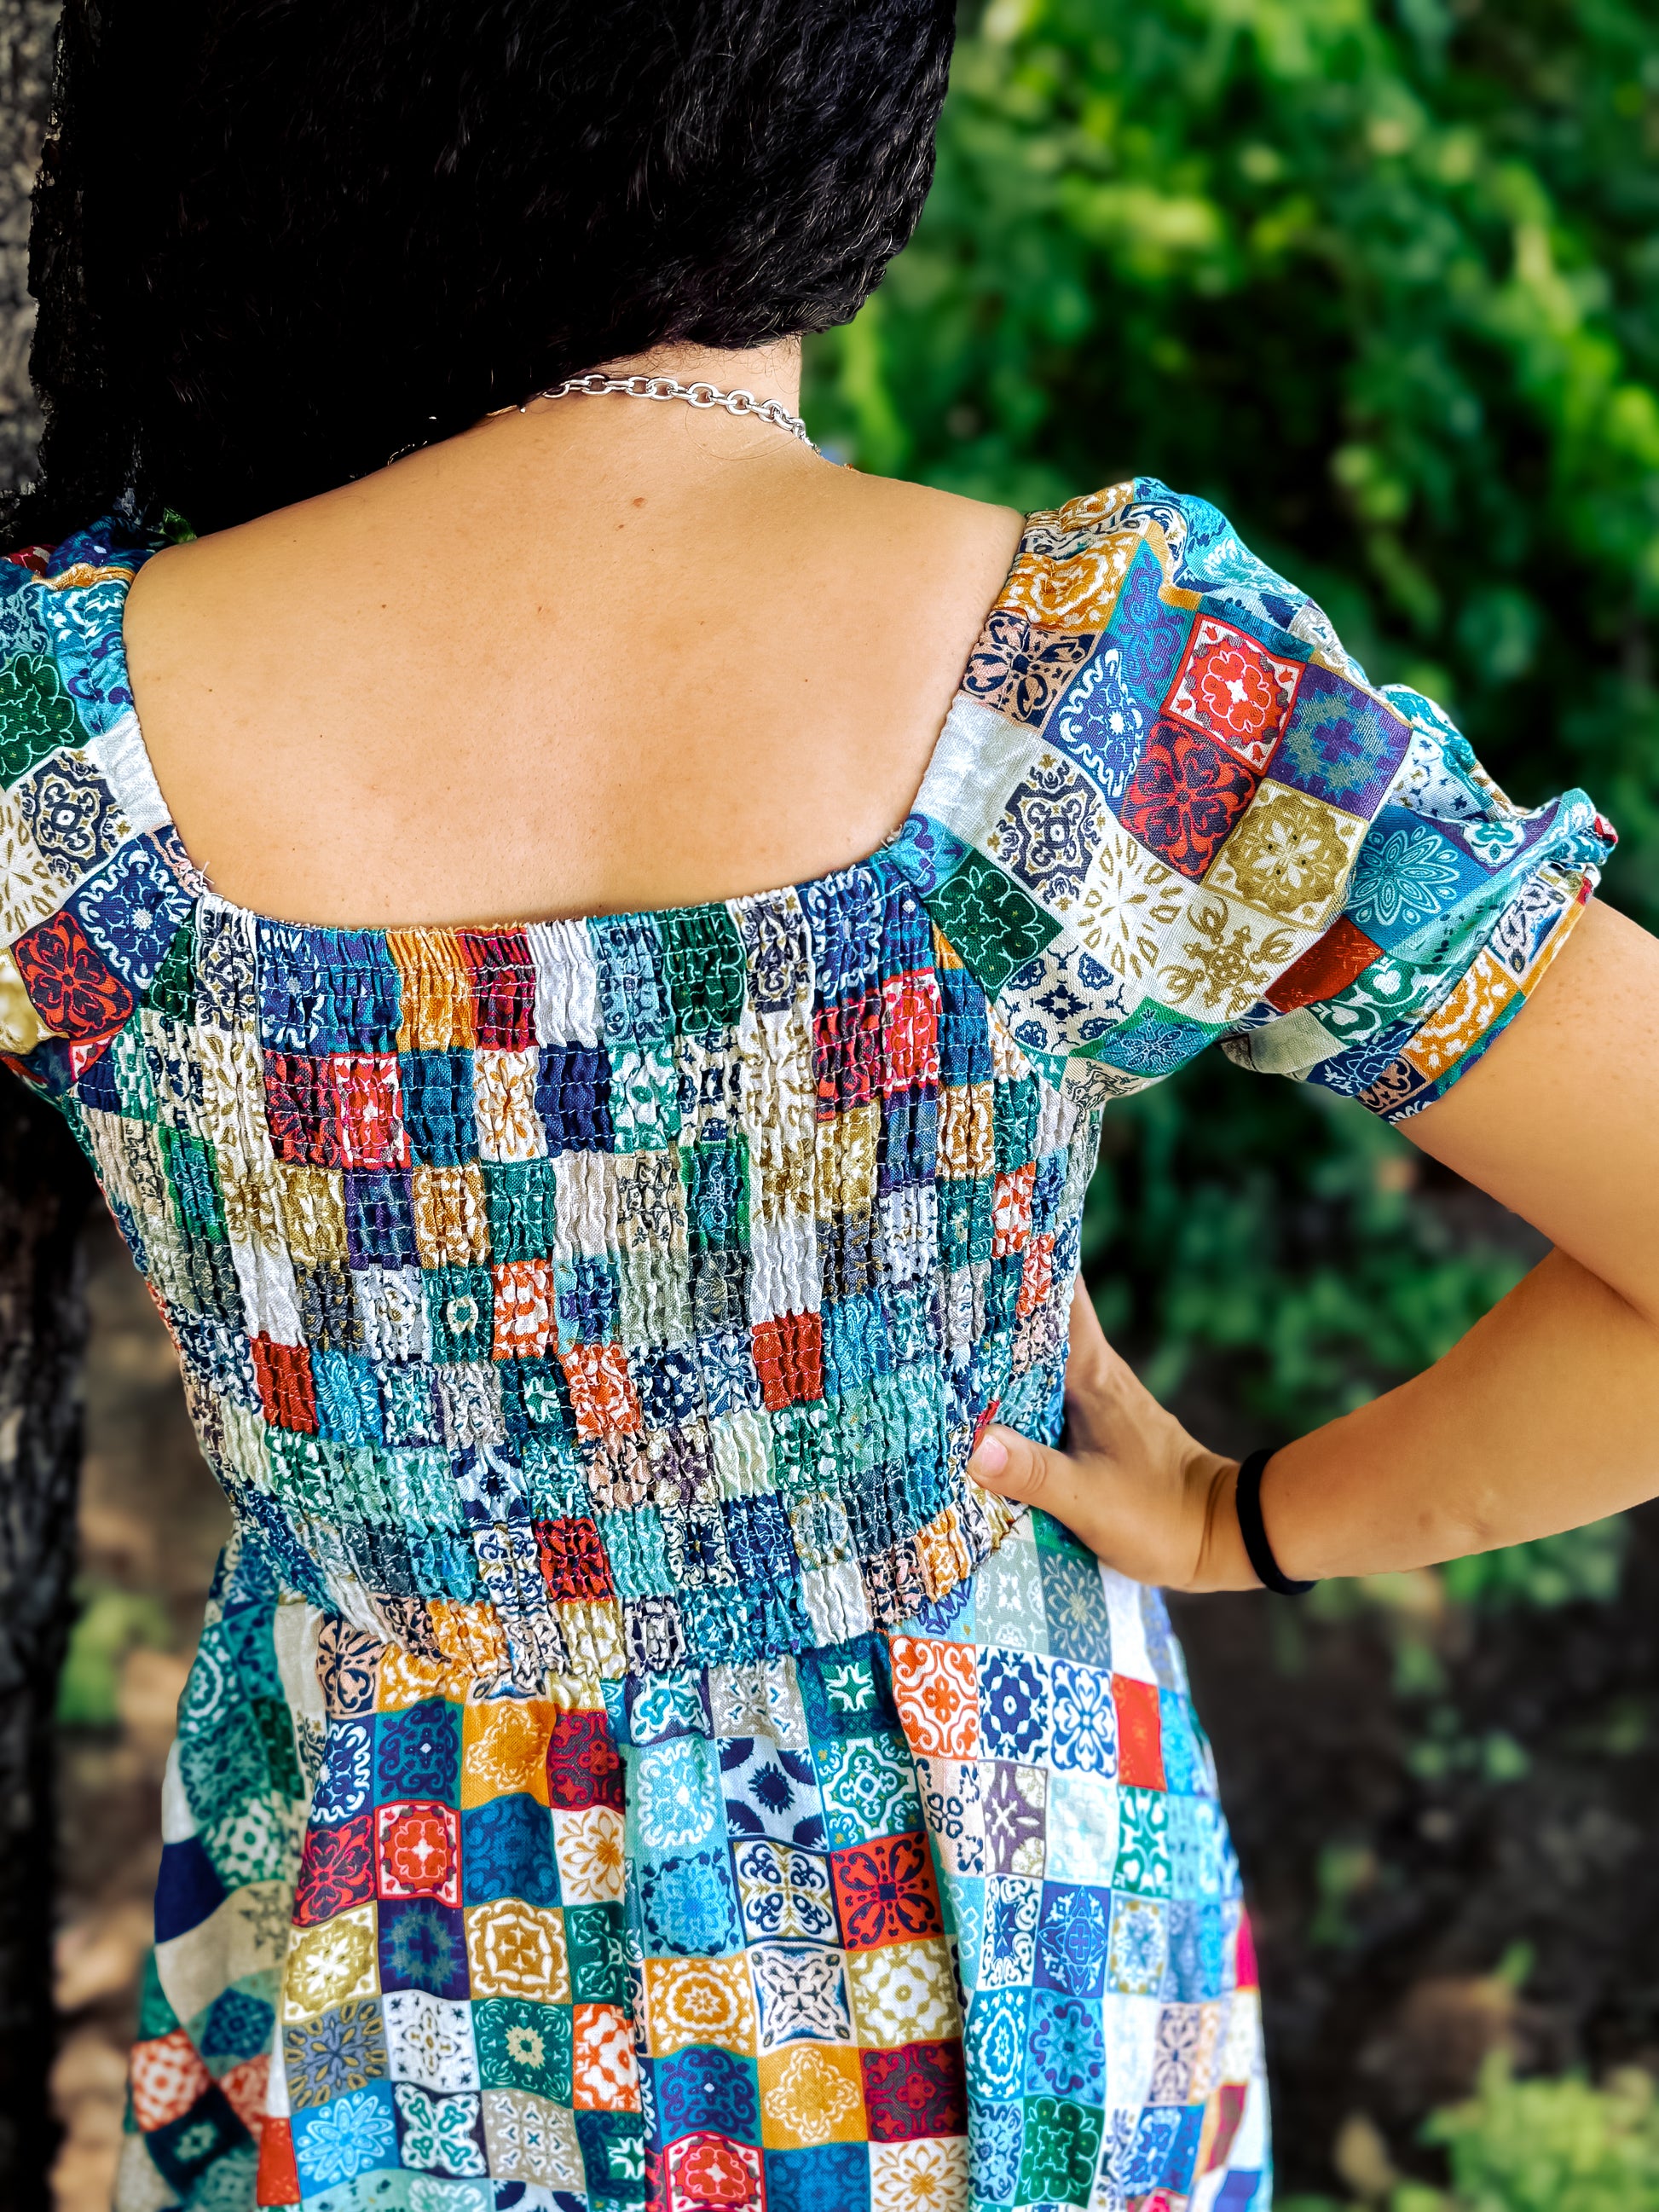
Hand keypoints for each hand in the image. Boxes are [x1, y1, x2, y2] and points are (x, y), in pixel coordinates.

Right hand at [967, 1282, 1258, 1591]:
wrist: (1222, 1534)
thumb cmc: (1160, 1513)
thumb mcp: (1088, 1499)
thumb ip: (1032, 1472)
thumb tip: (973, 1445)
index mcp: (1093, 1375)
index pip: (1060, 1298)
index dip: (1023, 1264)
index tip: (980, 1238)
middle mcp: (1097, 1376)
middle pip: (1041, 1323)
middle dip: (996, 1305)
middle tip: (938, 1289)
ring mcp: (1101, 1400)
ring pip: (1045, 1359)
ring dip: (1005, 1349)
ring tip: (946, 1339)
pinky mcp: (1101, 1427)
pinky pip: (1052, 1392)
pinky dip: (1021, 1388)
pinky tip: (989, 1402)